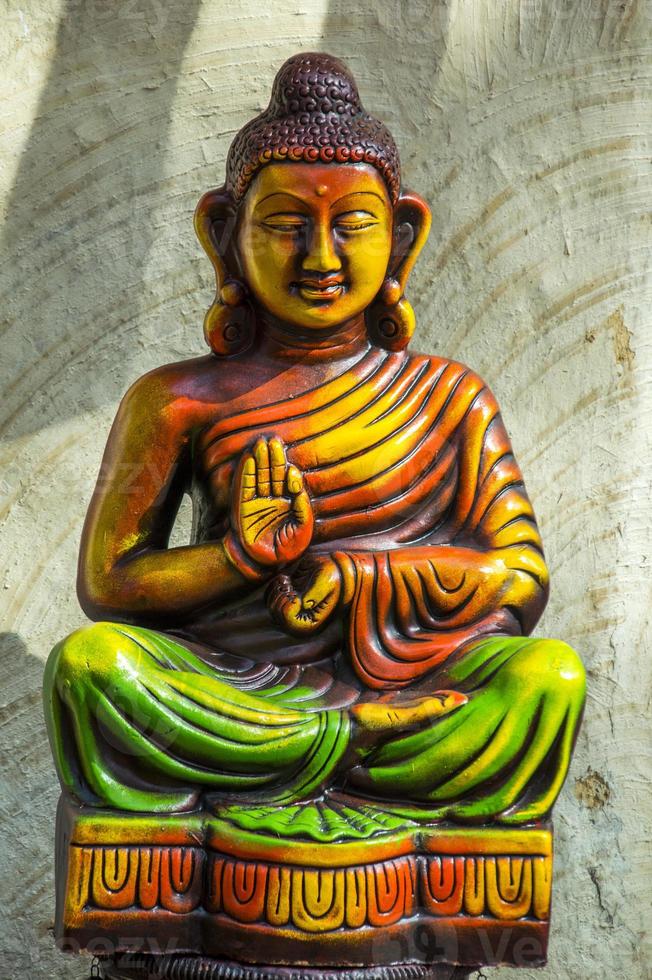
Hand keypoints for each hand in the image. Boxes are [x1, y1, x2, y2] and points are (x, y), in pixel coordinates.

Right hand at [231, 437, 313, 567]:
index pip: (289, 482)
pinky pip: (245, 485)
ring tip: (260, 443)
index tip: (290, 471)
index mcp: (290, 502)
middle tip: (273, 440)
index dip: (290, 475)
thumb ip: (303, 510)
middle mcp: (274, 498)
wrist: (263, 562)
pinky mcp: (243, 505)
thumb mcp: (303, 531)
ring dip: (260, 459)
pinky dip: (246, 472)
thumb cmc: (287, 548)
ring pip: (260, 475)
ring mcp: (258, 500)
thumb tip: (300, 491)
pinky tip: (248, 458)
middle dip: (274, 457)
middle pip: (274, 472)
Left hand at [267, 555, 341, 634]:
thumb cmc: (333, 575)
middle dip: (280, 595)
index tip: (296, 593)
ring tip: (288, 581)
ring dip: (277, 589)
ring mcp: (293, 610)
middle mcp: (301, 619)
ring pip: (271, 605)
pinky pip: (269, 596)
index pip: (288, 620)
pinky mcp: (288, 598)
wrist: (335, 567)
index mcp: (312, 621)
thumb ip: (315, 593)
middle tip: (291, 585)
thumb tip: (303, 604)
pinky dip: (274, 585)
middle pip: (276, 613)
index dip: (287, 604)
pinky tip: (285, 579)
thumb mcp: (327, 582)